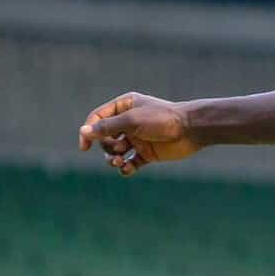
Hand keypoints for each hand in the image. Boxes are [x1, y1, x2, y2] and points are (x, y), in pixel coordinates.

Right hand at [78, 92, 202, 175]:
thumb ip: (106, 127)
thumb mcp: (131, 121)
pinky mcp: (147, 154)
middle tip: (117, 149)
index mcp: (124, 106)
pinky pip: (129, 163)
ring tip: (118, 162)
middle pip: (105, 137)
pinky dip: (125, 168)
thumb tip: (83, 132)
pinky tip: (126, 169)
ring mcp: (138, 138)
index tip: (84, 146)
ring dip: (112, 158)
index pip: (98, 118)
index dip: (88, 131)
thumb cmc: (162, 119)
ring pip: (115, 152)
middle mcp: (129, 122)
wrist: (191, 130)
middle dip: (106, 146)